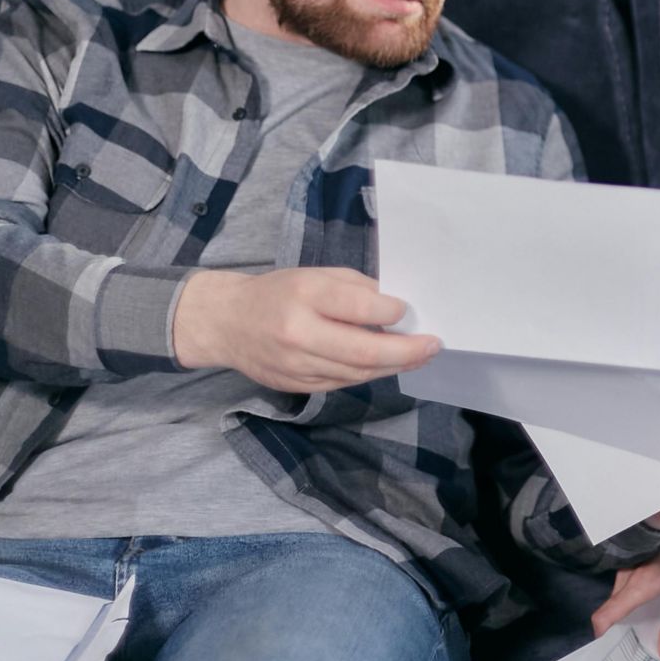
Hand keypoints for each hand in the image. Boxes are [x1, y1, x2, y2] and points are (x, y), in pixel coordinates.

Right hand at [171, 267, 440, 392]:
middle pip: (363, 351)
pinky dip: (369, 374)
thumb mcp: (314, 275)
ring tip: (418, 356)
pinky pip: (342, 382)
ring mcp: (296, 365)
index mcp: (304, 294)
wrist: (226, 322)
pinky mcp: (295, 385)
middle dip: (405, 351)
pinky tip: (387, 365)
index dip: (391, 311)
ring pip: (356, 373)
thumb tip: (395, 308)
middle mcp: (299, 332)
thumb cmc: (277, 292)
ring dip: (393, 366)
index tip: (408, 311)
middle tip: (432, 345)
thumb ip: (354, 288)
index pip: (358, 306)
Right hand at [589, 533, 659, 660]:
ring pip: (619, 581)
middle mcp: (632, 566)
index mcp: (644, 580)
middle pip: (616, 598)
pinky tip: (641, 576)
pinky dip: (627, 577)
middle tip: (623, 621)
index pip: (612, 608)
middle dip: (616, 611)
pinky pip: (623, 566)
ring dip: (624, 593)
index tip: (596, 633)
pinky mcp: (633, 543)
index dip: (601, 623)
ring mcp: (630, 552)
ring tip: (636, 599)